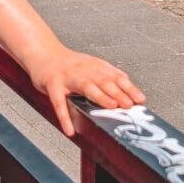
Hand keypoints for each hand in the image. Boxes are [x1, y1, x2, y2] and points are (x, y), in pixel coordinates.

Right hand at [27, 45, 145, 136]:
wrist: (43, 52)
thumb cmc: (69, 65)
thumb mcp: (91, 66)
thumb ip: (108, 77)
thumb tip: (129, 91)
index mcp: (95, 66)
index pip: (116, 76)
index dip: (129, 88)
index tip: (140, 100)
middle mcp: (84, 69)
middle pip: (103, 80)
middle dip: (118, 92)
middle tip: (129, 105)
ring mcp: (68, 76)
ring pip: (86, 86)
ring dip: (99, 97)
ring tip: (110, 108)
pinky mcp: (52, 84)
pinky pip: (58, 102)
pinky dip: (64, 116)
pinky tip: (70, 130)